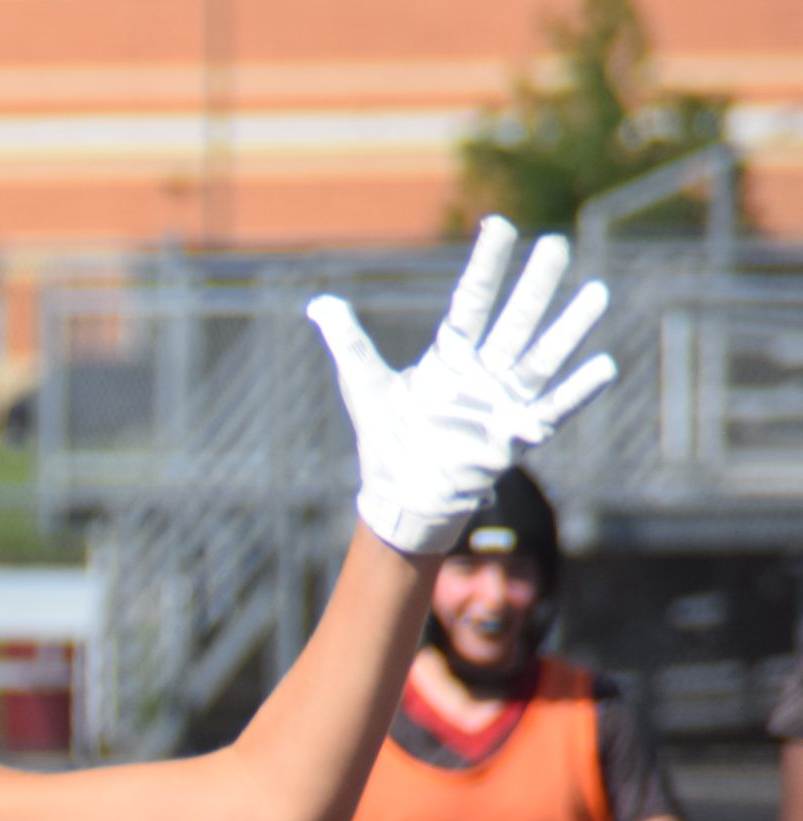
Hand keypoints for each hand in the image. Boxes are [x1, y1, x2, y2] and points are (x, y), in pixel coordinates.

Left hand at [309, 216, 618, 554]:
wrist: (400, 494)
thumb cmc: (388, 438)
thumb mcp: (364, 384)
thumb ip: (349, 342)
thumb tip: (318, 303)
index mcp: (450, 355)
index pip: (471, 300)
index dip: (485, 265)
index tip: (499, 224)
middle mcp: (484, 372)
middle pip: (514, 320)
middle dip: (535, 285)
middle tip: (556, 244)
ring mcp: (502, 402)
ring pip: (542, 357)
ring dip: (569, 327)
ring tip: (598, 292)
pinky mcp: (514, 436)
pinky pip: (553, 411)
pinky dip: (578, 392)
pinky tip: (605, 366)